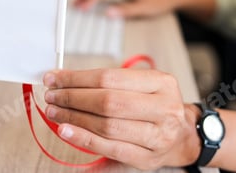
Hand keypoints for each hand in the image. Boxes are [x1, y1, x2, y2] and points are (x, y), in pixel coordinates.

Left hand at [43, 68, 200, 169]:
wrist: (183, 136)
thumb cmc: (156, 106)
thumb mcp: (145, 85)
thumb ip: (111, 82)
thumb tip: (65, 80)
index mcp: (162, 83)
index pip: (110, 77)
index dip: (77, 78)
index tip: (55, 78)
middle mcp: (164, 109)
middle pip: (108, 101)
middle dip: (73, 98)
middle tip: (52, 95)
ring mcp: (157, 136)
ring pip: (107, 126)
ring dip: (74, 118)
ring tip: (55, 112)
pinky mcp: (147, 158)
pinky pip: (109, 148)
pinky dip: (83, 139)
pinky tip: (66, 131)